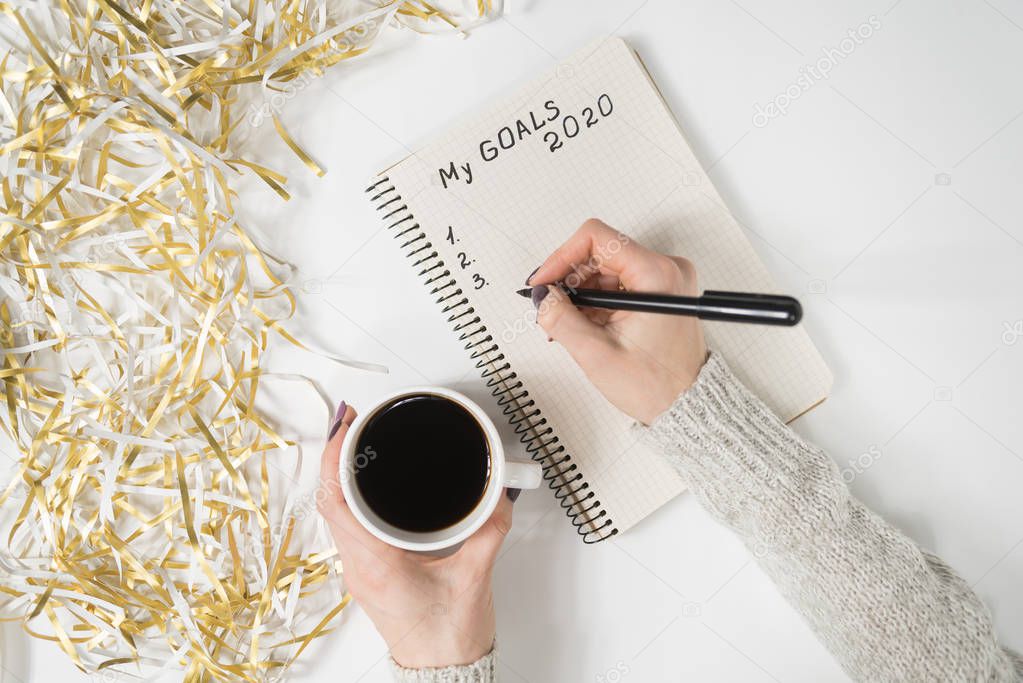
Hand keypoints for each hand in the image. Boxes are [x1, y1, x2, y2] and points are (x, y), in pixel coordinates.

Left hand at [318, 404, 511, 667]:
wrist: (443, 672)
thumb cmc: (450, 635)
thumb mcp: (475, 575)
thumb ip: (489, 529)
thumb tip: (497, 493)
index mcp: (377, 564)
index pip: (338, 503)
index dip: (334, 460)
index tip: (344, 428)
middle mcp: (359, 567)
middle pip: (329, 501)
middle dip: (335, 457)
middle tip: (350, 422)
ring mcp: (359, 571)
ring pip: (334, 513)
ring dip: (339, 476)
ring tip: (353, 443)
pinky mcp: (367, 573)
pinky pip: (347, 526)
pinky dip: (349, 497)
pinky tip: (362, 484)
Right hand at [530, 218, 708, 424]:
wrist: (685, 406)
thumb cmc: (656, 385)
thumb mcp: (596, 353)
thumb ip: (560, 318)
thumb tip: (541, 295)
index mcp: (657, 275)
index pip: (597, 238)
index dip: (562, 257)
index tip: (544, 281)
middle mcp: (666, 269)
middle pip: (600, 253)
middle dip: (569, 280)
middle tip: (549, 307)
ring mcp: (664, 280)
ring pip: (605, 268)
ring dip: (580, 293)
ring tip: (567, 323)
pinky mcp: (659, 292)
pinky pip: (617, 282)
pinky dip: (595, 300)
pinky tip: (584, 323)